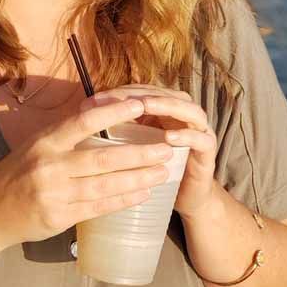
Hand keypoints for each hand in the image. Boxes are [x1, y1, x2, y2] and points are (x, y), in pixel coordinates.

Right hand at [0, 97, 173, 253]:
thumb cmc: (15, 173)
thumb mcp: (35, 147)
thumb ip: (65, 138)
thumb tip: (103, 123)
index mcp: (45, 142)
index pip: (83, 121)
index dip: (113, 112)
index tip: (139, 105)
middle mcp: (50, 165)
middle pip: (103, 158)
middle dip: (139, 154)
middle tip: (166, 148)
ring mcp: (55, 193)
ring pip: (106, 185)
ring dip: (138, 178)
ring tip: (162, 172)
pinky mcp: (60, 217)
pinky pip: (99, 207)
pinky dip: (123, 200)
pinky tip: (142, 194)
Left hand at [91, 85, 216, 220]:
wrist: (185, 196)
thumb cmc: (152, 168)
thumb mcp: (130, 145)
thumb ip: (114, 128)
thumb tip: (78, 117)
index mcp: (161, 109)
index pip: (140, 91)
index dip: (117, 93)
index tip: (92, 101)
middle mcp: (181, 113)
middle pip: (163, 93)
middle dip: (139, 94)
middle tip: (117, 99)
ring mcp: (198, 129)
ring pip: (187, 108)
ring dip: (166, 105)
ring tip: (146, 106)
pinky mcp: (208, 150)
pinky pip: (201, 137)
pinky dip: (186, 134)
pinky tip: (169, 137)